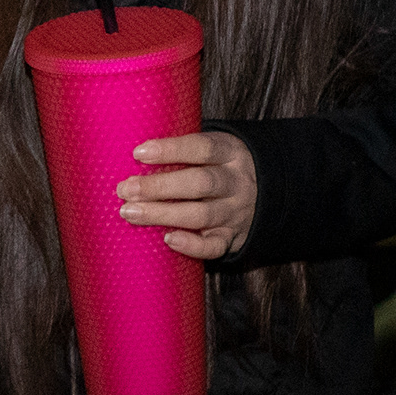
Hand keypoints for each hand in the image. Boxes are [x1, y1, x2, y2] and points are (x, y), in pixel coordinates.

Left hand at [117, 132, 256, 259]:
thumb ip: (182, 150)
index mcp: (229, 153)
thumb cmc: (219, 166)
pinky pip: (215, 246)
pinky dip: (192, 245)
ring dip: (163, 214)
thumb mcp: (213, 149)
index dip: (170, 150)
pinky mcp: (233, 237)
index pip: (202, 148)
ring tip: (130, 213)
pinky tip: (168, 239)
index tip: (138, 153)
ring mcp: (235, 211)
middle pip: (200, 183)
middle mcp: (235, 182)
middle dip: (159, 187)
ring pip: (202, 214)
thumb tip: (130, 154)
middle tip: (125, 189)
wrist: (270, 193)